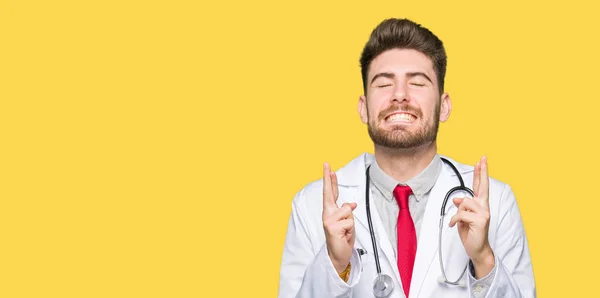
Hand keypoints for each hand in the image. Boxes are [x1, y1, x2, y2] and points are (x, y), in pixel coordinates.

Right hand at [322, 162, 356, 273]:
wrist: (338, 254)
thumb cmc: (342, 237)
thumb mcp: (347, 222)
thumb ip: (346, 210)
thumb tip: (351, 203)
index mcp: (330, 211)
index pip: (330, 192)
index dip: (329, 179)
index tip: (327, 166)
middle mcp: (327, 213)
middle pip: (329, 193)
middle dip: (329, 178)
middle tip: (327, 164)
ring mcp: (328, 220)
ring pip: (347, 210)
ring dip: (350, 222)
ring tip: (345, 230)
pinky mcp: (332, 227)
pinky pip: (350, 221)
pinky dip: (351, 229)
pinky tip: (345, 234)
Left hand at [449, 156, 494, 277]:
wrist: (477, 249)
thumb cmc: (471, 233)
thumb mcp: (462, 218)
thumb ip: (461, 206)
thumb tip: (457, 199)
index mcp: (480, 205)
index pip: (480, 186)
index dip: (481, 174)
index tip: (482, 161)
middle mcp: (484, 207)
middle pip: (482, 187)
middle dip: (482, 172)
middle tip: (482, 159)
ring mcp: (484, 214)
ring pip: (464, 203)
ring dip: (457, 213)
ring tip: (458, 222)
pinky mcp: (480, 221)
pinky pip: (461, 214)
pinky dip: (454, 220)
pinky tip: (454, 225)